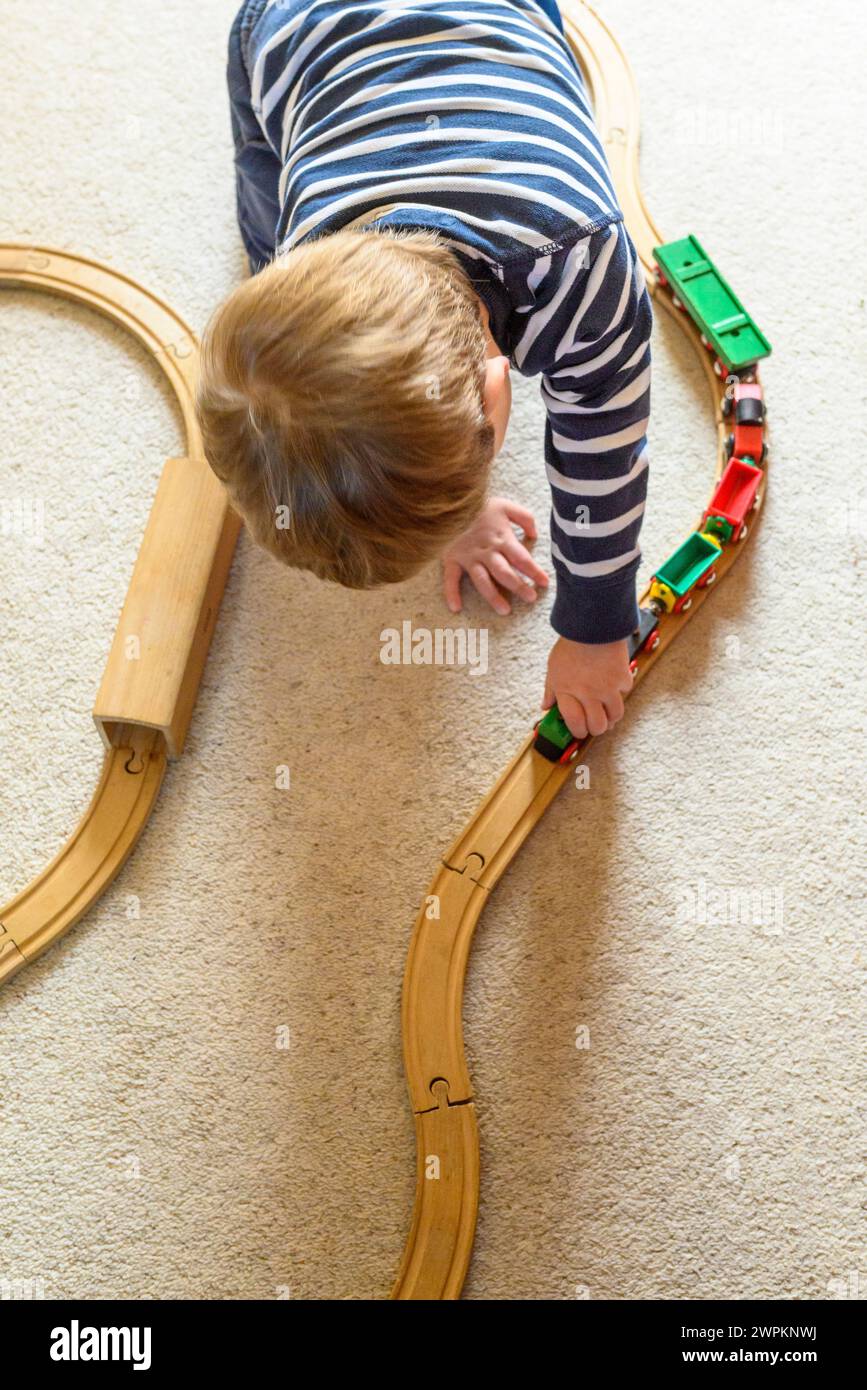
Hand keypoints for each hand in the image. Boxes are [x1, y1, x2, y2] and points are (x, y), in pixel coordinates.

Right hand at [442, 496, 548, 615]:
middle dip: (519, 586)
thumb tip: (534, 534)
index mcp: (501, 538)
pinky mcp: (452, 558)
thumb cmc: (480, 503)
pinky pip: (450, 578)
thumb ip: (524, 518)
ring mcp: (468, 556)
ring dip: (493, 597)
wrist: (450, 500)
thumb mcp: (506, 505)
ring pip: (482, 580)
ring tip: (505, 610)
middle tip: (531, 598)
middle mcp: (486, 551)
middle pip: (504, 573)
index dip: (534, 571)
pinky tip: (456, 608)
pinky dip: (451, 593)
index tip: (545, 583)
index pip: (521, 558)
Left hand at [542, 636, 632, 738]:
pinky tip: (614, 685)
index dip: (578, 731)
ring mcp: (606, 688)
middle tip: (595, 724)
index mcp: (567, 692)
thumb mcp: (553, 667)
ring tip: (607, 711)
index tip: (579, 730)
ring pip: (615, 715)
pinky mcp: (622, 678)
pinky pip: (624, 693)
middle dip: (597, 729)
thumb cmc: (570, 645)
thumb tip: (546, 706)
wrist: (592, 624)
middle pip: (597, 726)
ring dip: (611, 716)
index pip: (575, 724)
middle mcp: (587, 694)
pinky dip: (620, 691)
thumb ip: (550, 690)